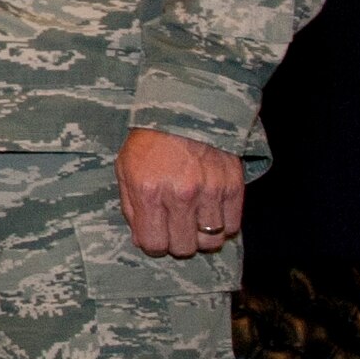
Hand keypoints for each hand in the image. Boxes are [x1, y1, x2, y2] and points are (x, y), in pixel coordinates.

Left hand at [115, 127, 243, 256]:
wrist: (184, 110)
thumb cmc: (149, 141)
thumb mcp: (125, 169)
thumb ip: (131, 207)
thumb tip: (141, 240)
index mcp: (148, 191)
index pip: (154, 243)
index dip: (153, 244)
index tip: (155, 235)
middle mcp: (180, 195)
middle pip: (184, 248)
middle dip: (177, 242)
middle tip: (175, 227)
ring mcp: (210, 191)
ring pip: (211, 241)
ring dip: (202, 235)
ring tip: (194, 219)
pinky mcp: (233, 186)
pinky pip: (232, 227)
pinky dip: (222, 225)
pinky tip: (211, 210)